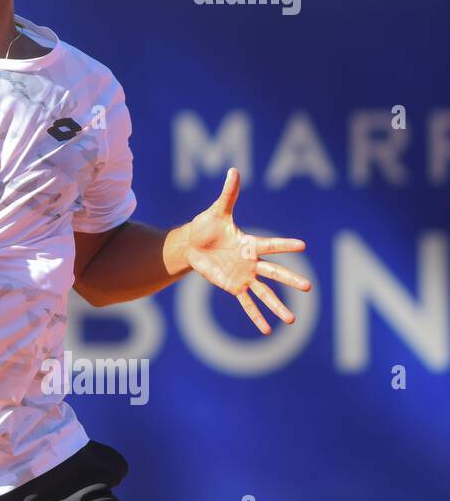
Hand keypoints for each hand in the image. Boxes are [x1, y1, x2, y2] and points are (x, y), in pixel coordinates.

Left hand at [183, 167, 312, 334]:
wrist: (192, 245)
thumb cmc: (207, 226)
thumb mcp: (217, 211)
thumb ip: (229, 194)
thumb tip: (234, 170)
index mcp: (250, 244)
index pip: (270, 245)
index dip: (284, 245)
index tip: (303, 245)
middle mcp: (251, 262)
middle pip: (274, 272)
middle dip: (290, 279)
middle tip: (308, 287)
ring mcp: (244, 276)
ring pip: (265, 293)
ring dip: (278, 306)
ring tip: (292, 320)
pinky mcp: (234, 287)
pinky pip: (247, 304)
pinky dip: (256, 316)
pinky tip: (267, 330)